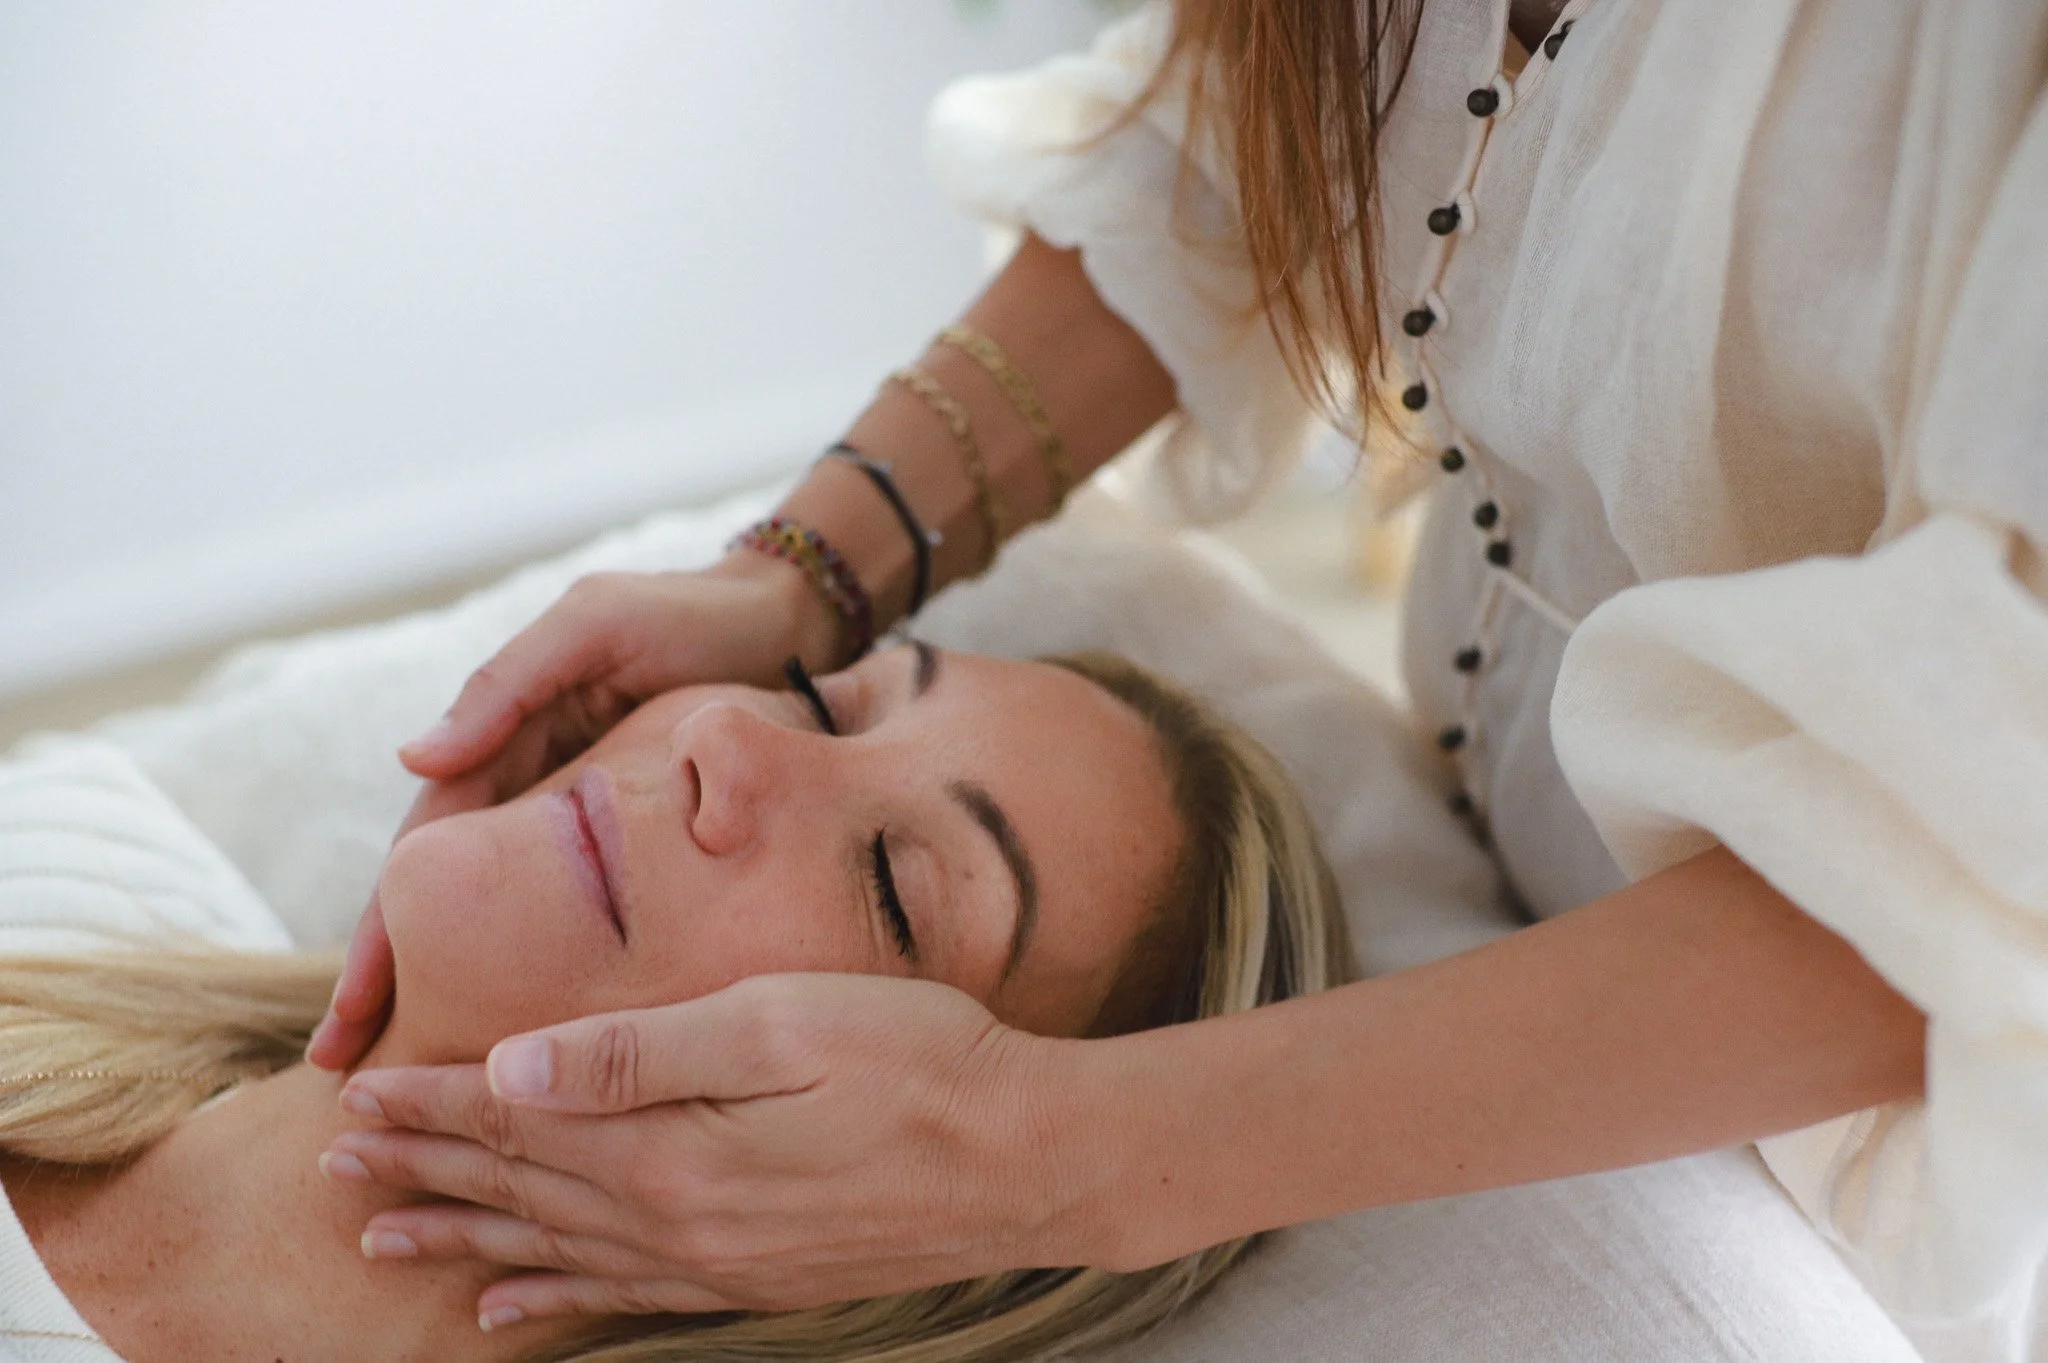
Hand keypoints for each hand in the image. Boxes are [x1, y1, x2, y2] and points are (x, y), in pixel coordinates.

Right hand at [305, 556, 839, 1070]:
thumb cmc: (691, 616)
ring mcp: (593, 827)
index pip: (426, 857)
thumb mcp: (594, 628)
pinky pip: (599, 924)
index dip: (383, 937)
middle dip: (402, 990)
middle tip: (357, 1078)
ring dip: (470, 995)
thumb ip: (509, 685)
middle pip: (454, 906)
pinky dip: (564, 978)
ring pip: (518, 925)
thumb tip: (414, 761)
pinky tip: (551, 1040)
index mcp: (506, 744)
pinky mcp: (656, 849)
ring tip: (434, 1084)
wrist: (795, 623)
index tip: (347, 1020)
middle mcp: (535, 792)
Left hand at [322, 974, 1110, 1322]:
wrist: (1028, 1160)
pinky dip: (553, 1297)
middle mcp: (676, 1218)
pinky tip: (509, 1305)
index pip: (516, 1121)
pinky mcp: (753, 1275)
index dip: (430, 1106)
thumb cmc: (917, 1061)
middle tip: (332, 1162)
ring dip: (464, 1237)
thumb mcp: (783, 1023)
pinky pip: (621, 1295)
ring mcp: (715, 1258)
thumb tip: (511, 1066)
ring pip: (554, 1248)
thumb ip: (641, 1050)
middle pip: (520, 1190)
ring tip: (382, 1237)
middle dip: (422, 1170)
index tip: (353, 1092)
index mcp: (671, 1146)